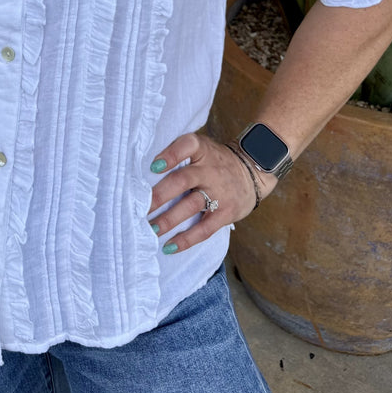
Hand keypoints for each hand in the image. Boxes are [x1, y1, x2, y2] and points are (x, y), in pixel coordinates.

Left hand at [148, 132, 275, 253]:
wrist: (252, 171)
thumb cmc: (215, 161)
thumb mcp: (202, 148)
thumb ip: (179, 152)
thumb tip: (144, 169)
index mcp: (202, 149)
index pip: (187, 146)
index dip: (170, 155)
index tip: (153, 166)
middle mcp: (210, 170)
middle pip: (182, 181)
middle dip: (158, 196)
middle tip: (139, 207)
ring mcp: (219, 192)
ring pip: (190, 206)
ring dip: (167, 220)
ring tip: (149, 229)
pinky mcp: (226, 213)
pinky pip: (204, 228)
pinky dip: (186, 239)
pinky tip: (169, 246)